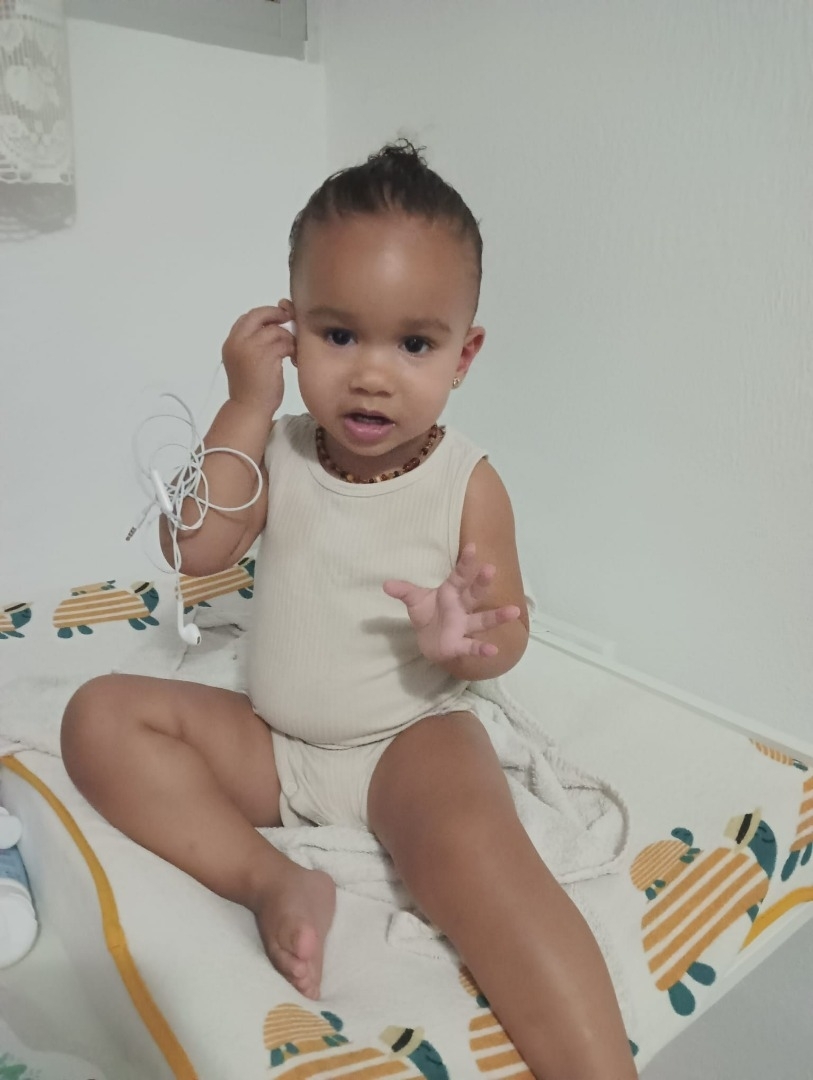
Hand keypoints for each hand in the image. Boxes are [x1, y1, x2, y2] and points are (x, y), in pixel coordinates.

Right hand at [221, 301, 295, 412]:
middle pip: (258, 314)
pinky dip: (293, 349)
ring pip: (276, 330)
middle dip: (276, 314)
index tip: (277, 320)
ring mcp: (252, 347)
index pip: (247, 318)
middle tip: (289, 318)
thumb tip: (272, 326)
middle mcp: (238, 342)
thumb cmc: (250, 389)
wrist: (249, 408)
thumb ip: (252, 344)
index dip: (264, 315)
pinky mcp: (267, 356)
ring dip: (288, 338)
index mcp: (231, 342)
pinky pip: (285, 343)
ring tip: (292, 350)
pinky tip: (293, 359)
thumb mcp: (245, 361)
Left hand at [383, 543, 520, 663]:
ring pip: (483, 619)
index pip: (459, 575)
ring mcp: (463, 625)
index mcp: (451, 592)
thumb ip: (404, 591)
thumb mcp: (414, 601)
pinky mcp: (460, 643)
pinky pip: (472, 645)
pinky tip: (493, 650)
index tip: (473, 547)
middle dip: (481, 582)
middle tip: (491, 569)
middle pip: (473, 594)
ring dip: (498, 616)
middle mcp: (461, 607)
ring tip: (514, 611)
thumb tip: (386, 584)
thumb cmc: (427, 614)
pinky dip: (482, 648)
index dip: (465, 563)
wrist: (427, 640)